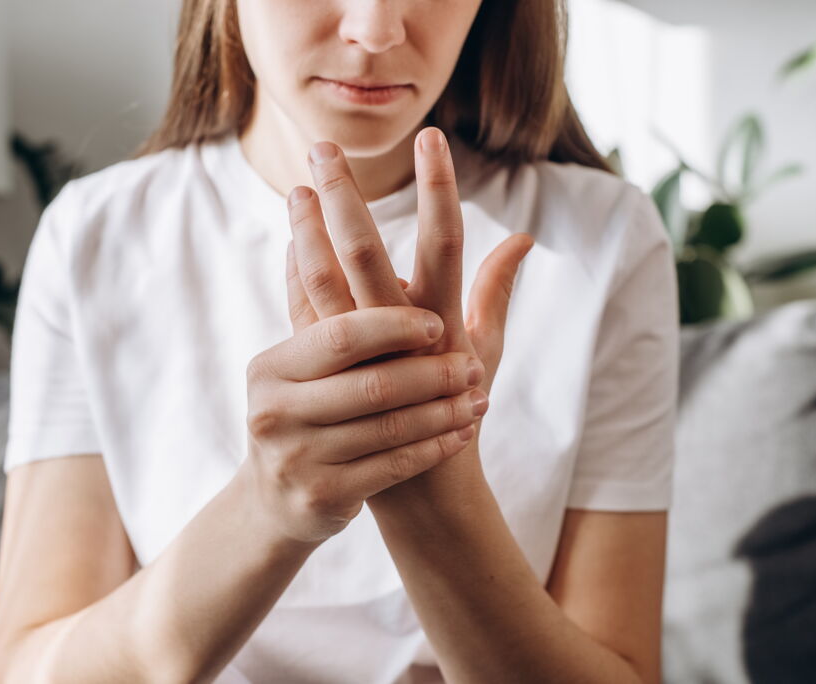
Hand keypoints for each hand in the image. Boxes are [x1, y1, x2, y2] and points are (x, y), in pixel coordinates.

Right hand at [241, 306, 486, 543]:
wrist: (279, 499)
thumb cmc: (306, 410)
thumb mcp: (307, 357)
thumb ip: (318, 285)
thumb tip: (305, 189)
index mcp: (276, 365)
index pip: (340, 335)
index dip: (391, 326)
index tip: (435, 322)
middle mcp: (277, 409)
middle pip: (372, 383)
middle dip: (429, 372)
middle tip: (471, 365)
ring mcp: (297, 457)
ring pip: (391, 427)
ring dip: (443, 411)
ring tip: (479, 397)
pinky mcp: (322, 496)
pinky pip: (394, 466)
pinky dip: (433, 447)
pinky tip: (462, 434)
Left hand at [285, 127, 533, 441]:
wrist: (420, 486)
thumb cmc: (459, 410)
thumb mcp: (486, 348)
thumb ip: (497, 288)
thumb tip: (523, 236)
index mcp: (445, 321)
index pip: (445, 241)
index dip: (439, 189)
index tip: (432, 139)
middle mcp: (400, 334)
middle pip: (366, 252)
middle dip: (343, 196)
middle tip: (324, 147)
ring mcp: (359, 355)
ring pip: (324, 281)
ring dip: (306, 230)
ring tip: (295, 184)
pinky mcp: (329, 374)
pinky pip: (306, 314)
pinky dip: (297, 275)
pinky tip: (291, 239)